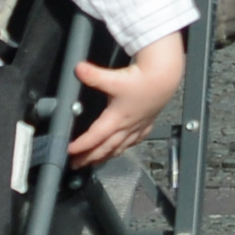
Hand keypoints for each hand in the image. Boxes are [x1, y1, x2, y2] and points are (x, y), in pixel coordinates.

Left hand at [68, 32, 188, 167]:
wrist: (165, 78)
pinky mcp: (146, 123)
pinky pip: (134, 141)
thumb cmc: (142, 80)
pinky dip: (124, 147)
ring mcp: (137, 127)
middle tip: (76, 164)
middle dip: (90, 158)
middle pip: (105, 148)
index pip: (95, 137)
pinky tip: (122, 148)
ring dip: (106, 156)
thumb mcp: (115, 78)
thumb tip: (78, 69)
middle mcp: (126, 126)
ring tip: (95, 162)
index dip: (81, 145)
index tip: (69, 151)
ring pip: (119, 147)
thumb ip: (94, 75)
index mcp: (116, 118)